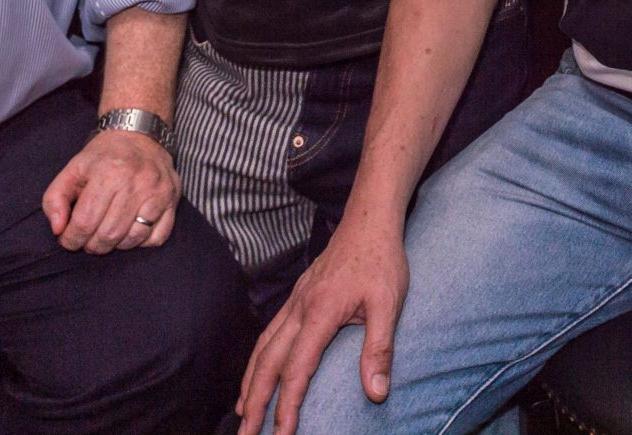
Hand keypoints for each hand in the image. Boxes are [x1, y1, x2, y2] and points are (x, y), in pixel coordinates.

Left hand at [41, 129, 178, 252]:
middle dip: (92, 245)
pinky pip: (157, 237)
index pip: (85, 222)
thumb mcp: (72, 169)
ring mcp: (158, 191)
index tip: (68, 238)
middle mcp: (136, 181)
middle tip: (87, 240)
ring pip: (134, 238)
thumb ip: (55, 199)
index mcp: (107, 172)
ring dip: (116, 246)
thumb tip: (58, 229)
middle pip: (109, 234)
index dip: (71, 238)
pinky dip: (141, 242)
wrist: (140, 134)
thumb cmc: (103, 156)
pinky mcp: (172, 199)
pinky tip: (130, 231)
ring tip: (106, 236)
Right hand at [236, 216, 408, 434]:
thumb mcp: (389, 304)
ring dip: (250, 382)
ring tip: (242, 412)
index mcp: (319, 313)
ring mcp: (295, 302)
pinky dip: (257, 359)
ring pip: (262, 348)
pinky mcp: (298, 297)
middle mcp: (299, 309)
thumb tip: (376, 393)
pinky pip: (269, 334)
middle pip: (268, 363)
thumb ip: (380, 349)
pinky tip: (257, 371)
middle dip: (255, 402)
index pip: (297, 370)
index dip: (288, 406)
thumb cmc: (381, 260)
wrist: (368, 220)